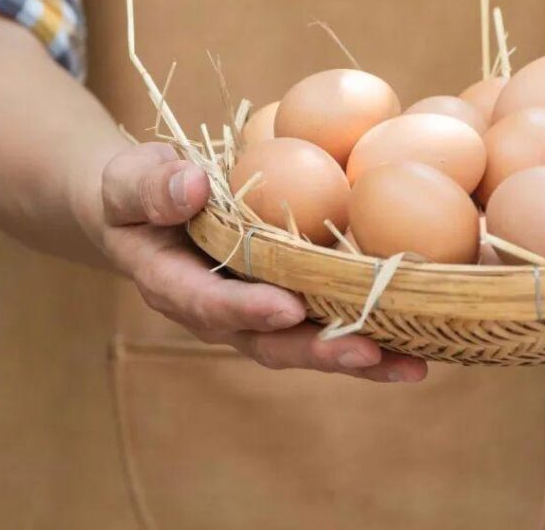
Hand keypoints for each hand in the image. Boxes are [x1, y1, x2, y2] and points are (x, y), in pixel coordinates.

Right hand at [94, 142, 427, 382]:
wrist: (147, 213)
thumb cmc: (136, 192)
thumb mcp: (128, 180)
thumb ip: (149, 187)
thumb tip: (189, 187)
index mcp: (172, 285)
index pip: (209, 303)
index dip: (246, 309)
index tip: (286, 307)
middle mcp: (216, 312)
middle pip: (267, 342)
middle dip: (318, 350)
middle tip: (368, 353)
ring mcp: (252, 314)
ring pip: (302, 345)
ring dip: (356, 357)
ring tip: (411, 364)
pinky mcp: (282, 305)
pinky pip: (322, 325)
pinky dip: (367, 337)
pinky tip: (416, 343)